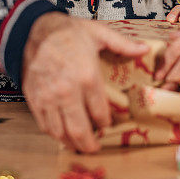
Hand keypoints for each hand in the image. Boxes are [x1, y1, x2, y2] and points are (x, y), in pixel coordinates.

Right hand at [21, 12, 148, 152]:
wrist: (35, 29)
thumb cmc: (69, 32)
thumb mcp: (99, 33)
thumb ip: (123, 45)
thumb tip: (145, 49)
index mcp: (87, 76)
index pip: (99, 111)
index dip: (105, 122)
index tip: (107, 125)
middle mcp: (67, 91)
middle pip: (79, 129)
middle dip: (89, 144)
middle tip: (95, 149)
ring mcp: (48, 98)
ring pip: (60, 132)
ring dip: (71, 143)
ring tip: (79, 146)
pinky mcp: (34, 99)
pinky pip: (44, 125)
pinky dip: (54, 134)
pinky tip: (61, 135)